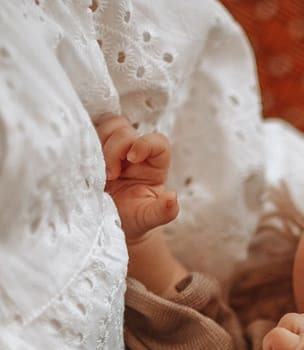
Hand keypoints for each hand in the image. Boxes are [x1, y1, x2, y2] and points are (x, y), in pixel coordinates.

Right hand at [97, 114, 178, 242]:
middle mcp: (135, 153)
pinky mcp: (95, 149)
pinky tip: (86, 164)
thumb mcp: (148, 218)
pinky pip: (90, 132)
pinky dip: (86, 143)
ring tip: (98, 171)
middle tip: (110, 176)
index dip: (145, 143)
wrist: (108, 224)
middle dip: (115, 148)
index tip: (132, 158)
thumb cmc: (132, 220)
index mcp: (154, 166)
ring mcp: (114, 149)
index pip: (158, 142)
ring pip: (108, 126)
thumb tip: (172, 197)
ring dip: (100, 143)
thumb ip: (164, 211)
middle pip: (127, 129)